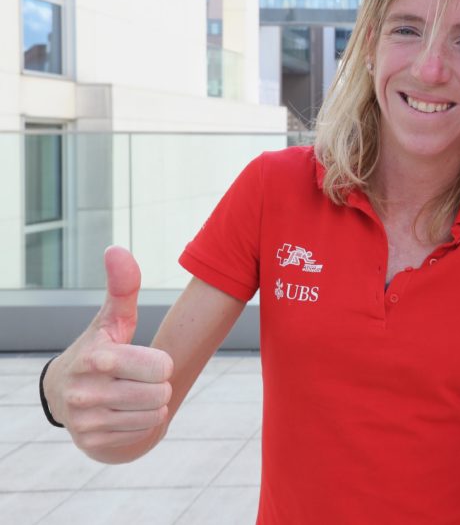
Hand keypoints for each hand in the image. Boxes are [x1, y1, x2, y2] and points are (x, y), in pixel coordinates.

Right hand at [43, 246, 173, 457]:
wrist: (67, 397)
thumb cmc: (102, 350)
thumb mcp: (112, 321)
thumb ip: (122, 287)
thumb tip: (116, 249)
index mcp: (96, 358)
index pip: (160, 366)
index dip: (161, 362)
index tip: (145, 359)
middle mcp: (86, 391)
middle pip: (161, 392)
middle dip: (158, 384)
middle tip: (139, 379)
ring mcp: (86, 420)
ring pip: (155, 413)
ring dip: (152, 404)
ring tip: (132, 394)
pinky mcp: (91, 442)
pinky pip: (144, 433)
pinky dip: (141, 423)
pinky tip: (123, 412)